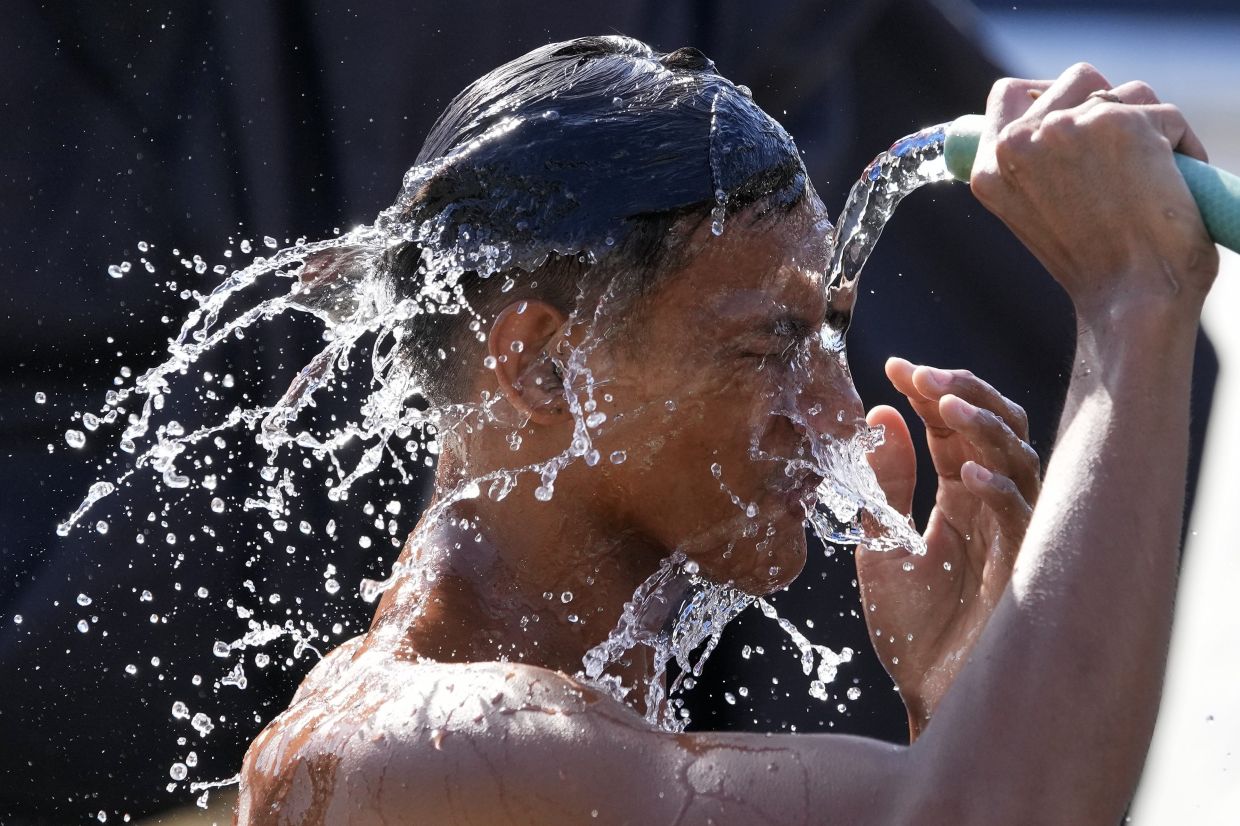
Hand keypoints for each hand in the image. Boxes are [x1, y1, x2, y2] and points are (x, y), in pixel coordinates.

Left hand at [856, 358, 1039, 738]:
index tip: (893, 367)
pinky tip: (964, 473)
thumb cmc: (913, 627)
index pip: (953, 429)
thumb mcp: (883, 543)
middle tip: (923, 374)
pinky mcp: (1023, 568)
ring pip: (1020, 460)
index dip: (929, 393)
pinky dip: (997, 489)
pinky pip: (1023, 516)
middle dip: (964, 393)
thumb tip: (880, 414)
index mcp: (961, 497)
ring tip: (945, 405)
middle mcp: (994, 507)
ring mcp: (1013, 533)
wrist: (929, 696)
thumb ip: (885, 483)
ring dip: (984, 427)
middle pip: (999, 428)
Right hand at [970, 64, 1216, 313]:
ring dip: (1149, 127)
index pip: (1008, 95)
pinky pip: (1168, 114)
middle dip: (1110, 107)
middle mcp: (1019, 142)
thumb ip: (1035, 166)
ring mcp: (1068, 128)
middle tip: (1124, 156)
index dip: (1049, 96)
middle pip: (1078, 79)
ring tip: (1151, 182)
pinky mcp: (1121, 123)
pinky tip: (1176, 188)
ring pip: (1128, 91)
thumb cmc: (1095, 269)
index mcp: (990, 169)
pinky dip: (1184, 146)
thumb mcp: (1038, 213)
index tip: (1077, 117)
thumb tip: (1055, 122)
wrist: (1130, 299)